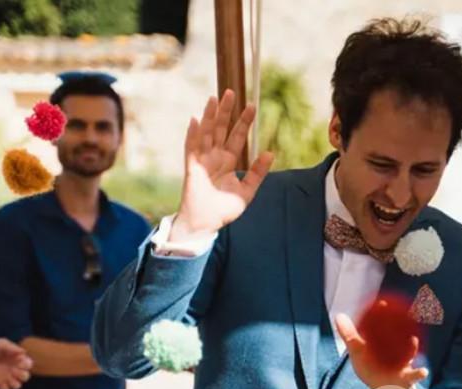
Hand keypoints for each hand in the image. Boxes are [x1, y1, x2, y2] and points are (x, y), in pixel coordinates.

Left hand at [0, 338, 33, 388]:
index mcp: (18, 360)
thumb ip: (12, 347)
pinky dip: (5, 388)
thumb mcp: (1, 344)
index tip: (20, 362)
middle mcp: (15, 370)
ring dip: (15, 384)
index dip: (26, 365)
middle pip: (25, 377)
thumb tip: (24, 352)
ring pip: (18, 386)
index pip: (28, 365)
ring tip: (8, 378)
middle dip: (22, 375)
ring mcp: (7, 378)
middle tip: (13, 370)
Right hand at [170, 89, 274, 241]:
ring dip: (210, 116)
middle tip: (232, 92)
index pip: (237, 136)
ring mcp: (203, 160)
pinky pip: (192, 148)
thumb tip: (270, 153)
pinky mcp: (192, 167)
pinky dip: (193, 134)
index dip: (244, 121)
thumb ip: (258, 173)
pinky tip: (196, 120)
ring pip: (207, 133)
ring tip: (214, 98)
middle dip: (226, 111)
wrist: (207, 223)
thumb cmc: (224, 209)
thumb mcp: (247, 191)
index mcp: (228, 161)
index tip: (252, 106)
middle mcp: (215, 156)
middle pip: (221, 129)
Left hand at [333, 311, 428, 388]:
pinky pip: (414, 375)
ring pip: (409, 354)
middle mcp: (395, 349)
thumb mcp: (358, 353)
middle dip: (401, 326)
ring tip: (413, 341)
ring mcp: (403, 362)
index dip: (382, 314)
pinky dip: (419, 373)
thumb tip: (339, 316)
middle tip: (404, 313)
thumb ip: (350, 336)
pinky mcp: (407, 378)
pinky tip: (424, 371)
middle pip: (398, 335)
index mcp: (383, 341)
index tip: (382, 303)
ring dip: (411, 348)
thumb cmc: (372, 369)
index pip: (383, 325)